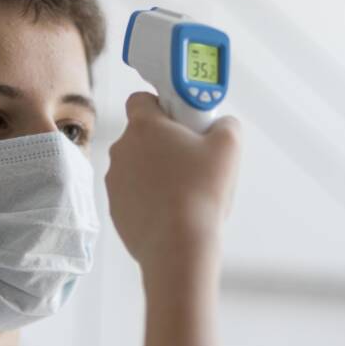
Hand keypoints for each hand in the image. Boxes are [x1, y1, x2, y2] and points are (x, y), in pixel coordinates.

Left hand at [106, 92, 241, 279]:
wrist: (178, 246)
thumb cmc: (201, 194)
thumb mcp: (229, 146)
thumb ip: (226, 124)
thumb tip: (221, 125)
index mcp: (144, 126)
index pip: (141, 99)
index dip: (163, 106)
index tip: (182, 122)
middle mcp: (122, 150)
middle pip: (142, 136)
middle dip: (165, 144)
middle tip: (193, 160)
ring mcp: (115, 181)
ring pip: (137, 167)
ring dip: (157, 172)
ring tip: (185, 192)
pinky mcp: (116, 209)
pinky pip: (134, 195)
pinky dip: (150, 198)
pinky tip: (173, 212)